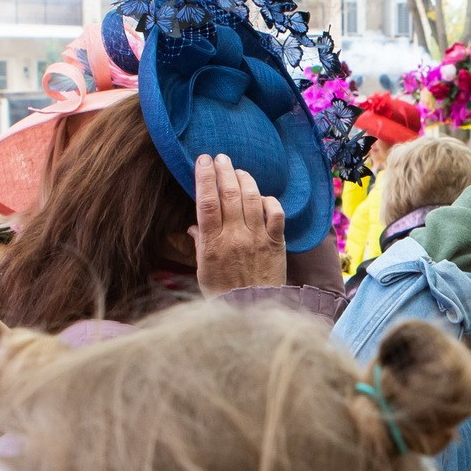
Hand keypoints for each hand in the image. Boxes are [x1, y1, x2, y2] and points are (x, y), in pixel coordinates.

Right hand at [193, 154, 287, 294]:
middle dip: (224, 170)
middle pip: (229, 194)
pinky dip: (269, 200)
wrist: (252, 312)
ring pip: (252, 198)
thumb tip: (194, 225)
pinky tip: (262, 196)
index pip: (206, 202)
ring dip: (244, 179)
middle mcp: (235, 237)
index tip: (202, 161)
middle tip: (220, 157)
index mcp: (213, 243)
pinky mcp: (276, 243)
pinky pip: (276, 213)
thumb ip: (200, 244)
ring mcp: (257, 238)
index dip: (204, 177)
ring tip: (238, 170)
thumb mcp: (202, 271)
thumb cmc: (223, 293)